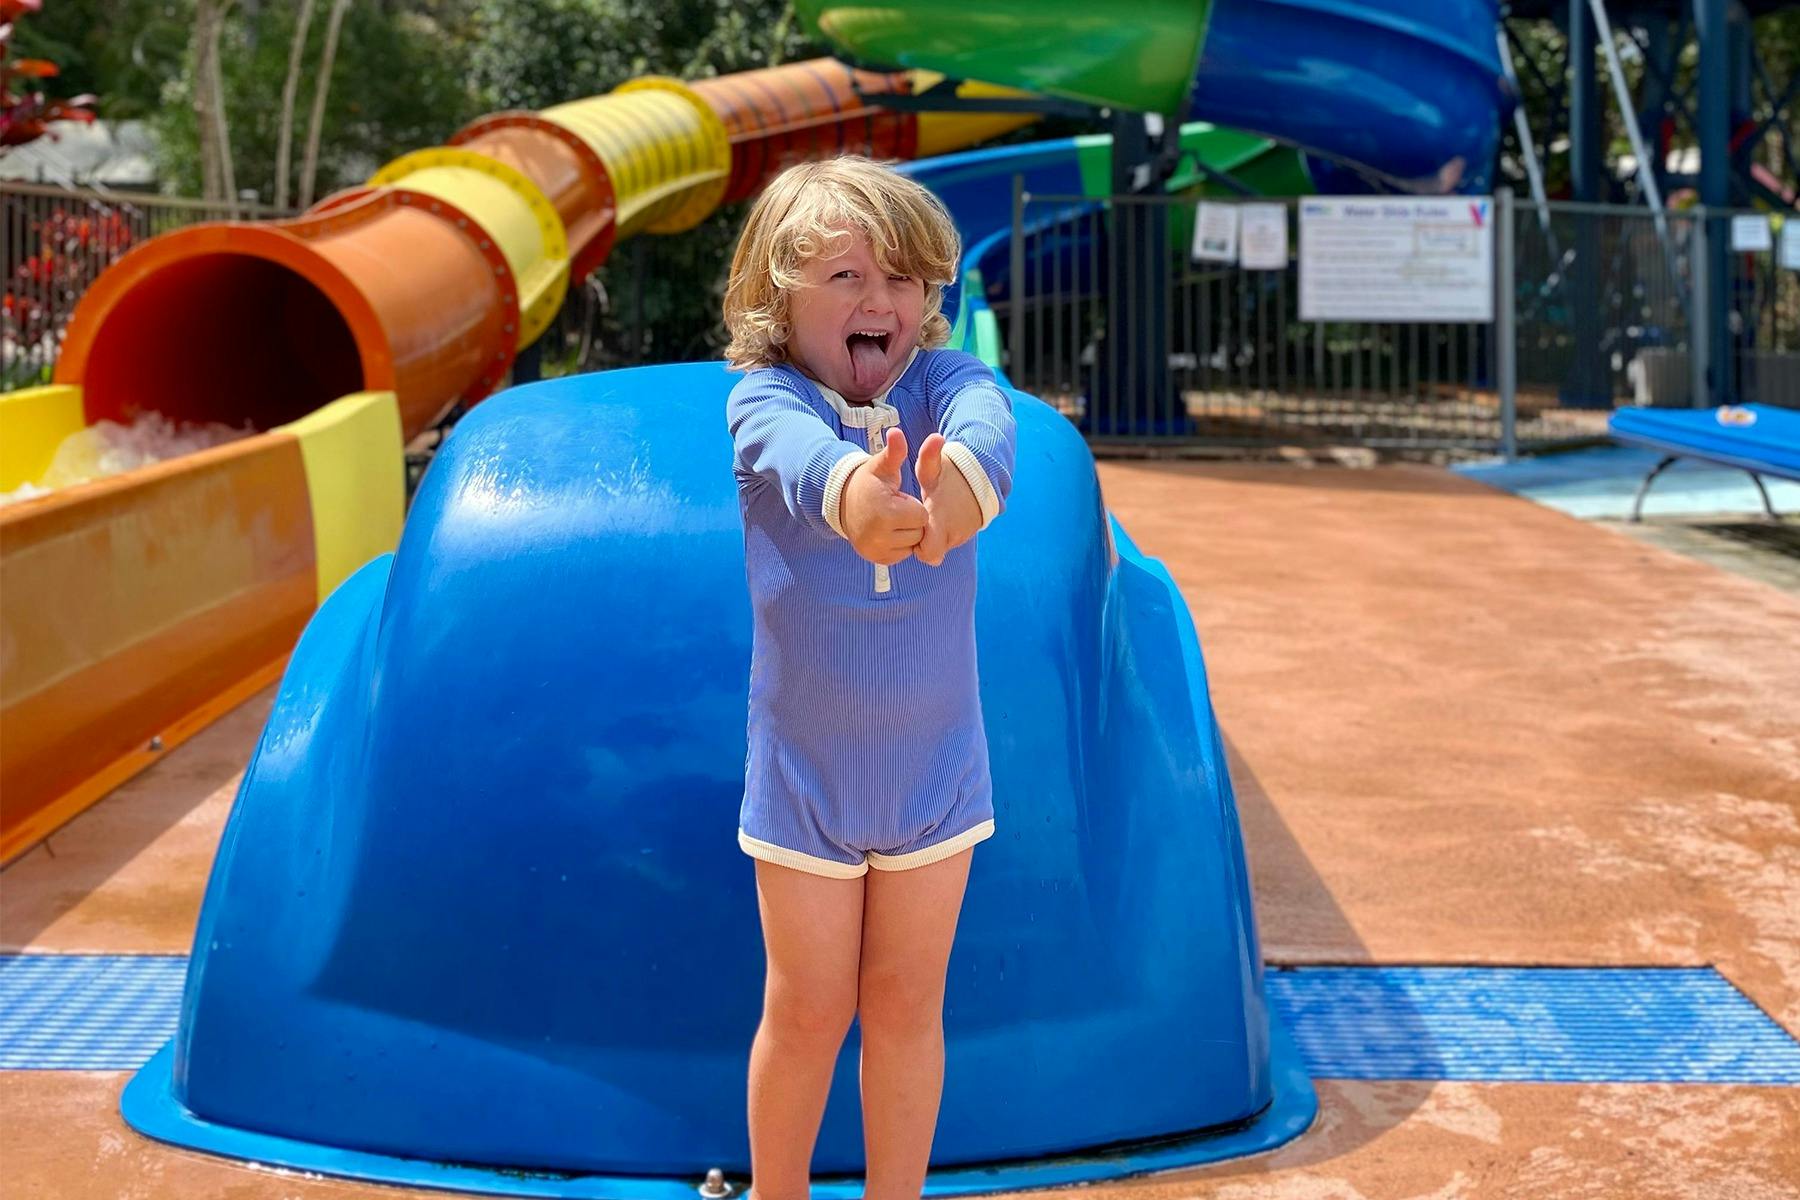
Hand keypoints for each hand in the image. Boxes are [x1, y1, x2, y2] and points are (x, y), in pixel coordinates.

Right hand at [841, 427, 927, 565]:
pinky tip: (887, 531)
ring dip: (906, 533)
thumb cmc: (868, 482)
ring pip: (912, 544)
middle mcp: (879, 535)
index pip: (921, 516)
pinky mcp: (877, 559)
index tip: (898, 498)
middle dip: (912, 520)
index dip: (913, 505)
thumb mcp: (881, 466)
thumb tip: (897, 432)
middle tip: (894, 510)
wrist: (844, 504)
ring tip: (891, 520)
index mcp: (884, 512)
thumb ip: (894, 452)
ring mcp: (877, 550)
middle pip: (918, 532)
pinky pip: (903, 555)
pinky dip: (899, 544)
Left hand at [912, 433, 982, 566]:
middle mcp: (953, 534)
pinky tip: (938, 518)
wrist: (983, 477)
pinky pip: (949, 541)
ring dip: (933, 537)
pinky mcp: (965, 535)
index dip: (918, 546)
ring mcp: (961, 536)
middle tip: (918, 522)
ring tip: (929, 517)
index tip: (914, 529)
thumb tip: (935, 436)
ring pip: (940, 547)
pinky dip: (943, 534)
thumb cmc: (952, 474)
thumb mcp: (936, 467)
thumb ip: (929, 456)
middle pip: (931, 553)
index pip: (928, 554)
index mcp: (943, 522)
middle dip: (923, 542)